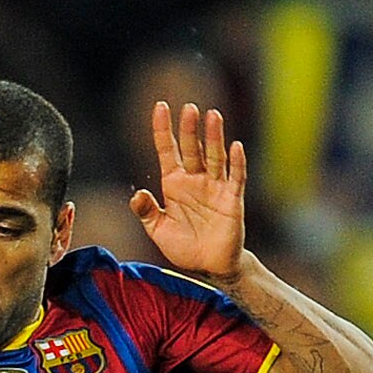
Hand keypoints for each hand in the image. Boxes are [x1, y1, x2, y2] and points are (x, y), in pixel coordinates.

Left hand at [130, 100, 247, 286]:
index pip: (168, 151)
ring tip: (212, 115)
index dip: (163, 130)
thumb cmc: (184, 246)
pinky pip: (235, 177)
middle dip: (190, 129)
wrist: (209, 265)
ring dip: (213, 137)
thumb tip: (136, 194)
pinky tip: (235, 146)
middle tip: (189, 107)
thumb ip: (147, 212)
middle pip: (192, 149)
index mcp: (174, 185)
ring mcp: (215, 187)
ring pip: (214, 157)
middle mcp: (195, 180)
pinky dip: (236, 162)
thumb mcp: (158, 230)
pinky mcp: (231, 199)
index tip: (160, 106)